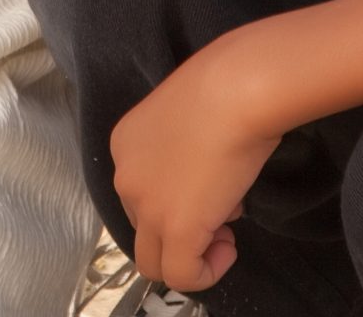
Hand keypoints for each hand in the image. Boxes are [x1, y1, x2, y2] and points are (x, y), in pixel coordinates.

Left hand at [109, 30, 283, 294]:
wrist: (236, 89)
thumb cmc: (224, 87)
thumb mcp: (191, 116)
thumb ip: (186, 151)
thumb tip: (209, 184)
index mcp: (125, 144)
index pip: (142, 192)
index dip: (179, 198)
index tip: (213, 187)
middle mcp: (125, 177)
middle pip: (144, 227)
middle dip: (183, 226)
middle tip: (222, 211)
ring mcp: (146, 207)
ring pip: (154, 261)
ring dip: (191, 255)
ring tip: (225, 233)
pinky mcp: (174, 230)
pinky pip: (181, 276)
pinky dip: (205, 272)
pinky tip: (228, 248)